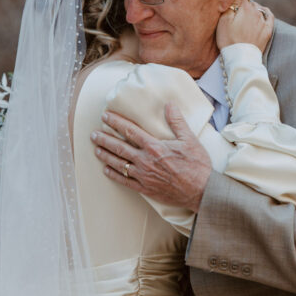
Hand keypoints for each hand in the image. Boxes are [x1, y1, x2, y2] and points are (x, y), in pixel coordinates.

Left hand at [91, 104, 211, 212]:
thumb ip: (177, 121)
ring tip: (96, 149)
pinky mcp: (145, 189)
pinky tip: (106, 170)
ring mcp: (144, 176)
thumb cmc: (197, 165)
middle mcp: (145, 161)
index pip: (130, 131)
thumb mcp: (190, 139)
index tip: (105, 116)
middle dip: (104, 139)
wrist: (202, 191)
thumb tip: (169, 105)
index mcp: (154, 147)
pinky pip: (125, 181)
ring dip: (106, 155)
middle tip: (93, 134)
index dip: (116, 122)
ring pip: (119, 164)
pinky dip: (114, 175)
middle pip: (119, 147)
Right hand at [216, 0, 273, 51]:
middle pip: (248, 2)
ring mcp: (263, 21)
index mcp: (244, 7)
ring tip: (243, 18)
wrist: (241, 58)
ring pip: (257, 9)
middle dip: (242, 5)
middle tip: (234, 13)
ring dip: (251, 10)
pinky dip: (265, 12)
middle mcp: (256, 12)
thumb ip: (230, 3)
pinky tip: (262, 12)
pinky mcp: (267, 31)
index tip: (229, 1)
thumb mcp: (224, 20)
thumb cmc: (228, 40)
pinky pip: (269, 16)